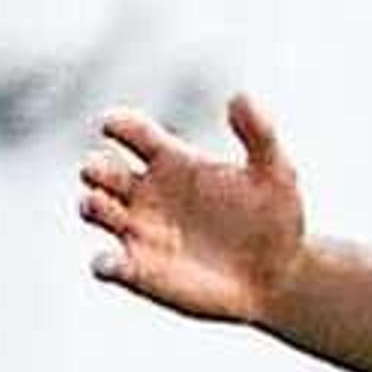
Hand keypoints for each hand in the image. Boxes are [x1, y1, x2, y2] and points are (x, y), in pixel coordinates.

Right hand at [79, 93, 303, 326]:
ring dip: (91, 205)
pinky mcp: (141, 272)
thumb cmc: (276, 217)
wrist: (280, 274)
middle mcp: (149, 193)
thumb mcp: (275, 172)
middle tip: (101, 171)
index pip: (132, 132)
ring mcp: (141, 232)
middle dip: (93, 167)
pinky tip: (114, 263)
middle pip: (101, 169)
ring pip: (96, 210)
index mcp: (172, 160)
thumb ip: (259, 133)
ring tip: (103, 205)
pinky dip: (103, 264)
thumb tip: (240, 96)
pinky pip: (107, 266)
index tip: (114, 125)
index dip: (118, 123)